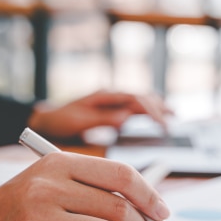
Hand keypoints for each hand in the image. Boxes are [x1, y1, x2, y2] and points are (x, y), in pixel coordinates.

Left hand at [28, 90, 173, 139]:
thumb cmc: (60, 120)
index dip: (150, 110)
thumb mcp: (79, 121)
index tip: (161, 123)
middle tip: (170, 125)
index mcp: (104, 96)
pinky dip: (147, 110)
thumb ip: (103, 119)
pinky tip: (157, 116)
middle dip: (158, 109)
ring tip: (173, 115)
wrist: (47, 119)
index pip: (134, 99)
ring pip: (140, 100)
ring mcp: (111, 101)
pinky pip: (133, 107)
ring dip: (156, 106)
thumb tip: (126, 119)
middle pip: (141, 98)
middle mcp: (110, 96)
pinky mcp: (111, 109)